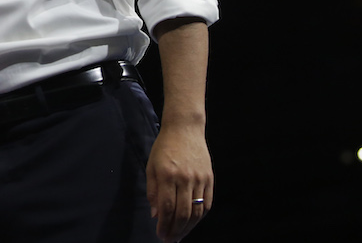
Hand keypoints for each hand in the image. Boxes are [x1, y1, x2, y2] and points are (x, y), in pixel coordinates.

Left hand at [146, 124, 213, 241]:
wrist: (185, 129)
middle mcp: (185, 178)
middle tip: (170, 239)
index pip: (167, 207)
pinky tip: (192, 223)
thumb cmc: (164, 147)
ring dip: (188, 227)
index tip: (160, 235)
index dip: (164, 225)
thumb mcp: (151, 166)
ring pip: (196, 211)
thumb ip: (153, 191)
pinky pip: (207, 204)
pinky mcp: (209, 178)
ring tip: (180, 235)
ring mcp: (199, 179)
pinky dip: (200, 217)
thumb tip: (156, 215)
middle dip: (176, 230)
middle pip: (183, 213)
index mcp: (168, 175)